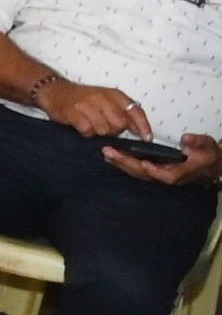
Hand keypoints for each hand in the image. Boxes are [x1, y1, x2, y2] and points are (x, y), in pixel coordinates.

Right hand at [40, 77, 154, 142]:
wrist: (55, 91)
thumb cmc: (83, 98)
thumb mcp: (106, 99)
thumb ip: (122, 112)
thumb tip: (138, 129)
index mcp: (114, 94)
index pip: (135, 111)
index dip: (143, 126)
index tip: (146, 138)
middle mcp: (102, 97)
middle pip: (120, 124)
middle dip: (115, 131)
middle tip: (105, 127)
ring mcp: (87, 104)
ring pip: (104, 129)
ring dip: (98, 132)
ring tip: (91, 126)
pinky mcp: (73, 112)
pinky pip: (87, 130)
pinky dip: (85, 132)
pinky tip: (81, 127)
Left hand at [106, 131, 221, 187]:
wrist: (207, 164)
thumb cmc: (207, 155)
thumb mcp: (207, 146)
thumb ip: (197, 142)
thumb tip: (186, 138)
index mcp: (180, 172)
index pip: (165, 175)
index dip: (155, 170)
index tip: (144, 163)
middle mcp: (166, 176)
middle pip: (144, 174)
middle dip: (126, 163)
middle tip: (110, 152)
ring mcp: (158, 175)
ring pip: (137, 173)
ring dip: (121, 163)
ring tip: (107, 153)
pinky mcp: (153, 171)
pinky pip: (136, 170)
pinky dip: (124, 163)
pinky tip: (112, 156)